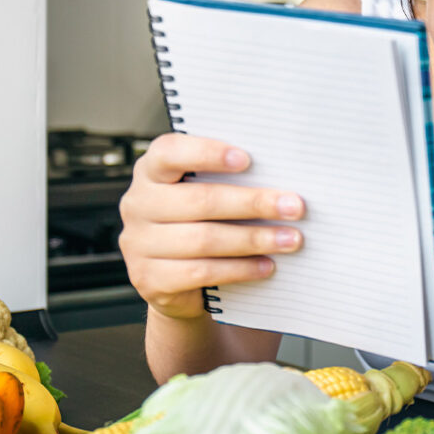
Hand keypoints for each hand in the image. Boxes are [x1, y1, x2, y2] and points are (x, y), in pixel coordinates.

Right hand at [118, 133, 305, 320]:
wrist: (178, 281)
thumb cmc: (202, 221)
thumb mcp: (206, 192)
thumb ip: (229, 178)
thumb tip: (282, 176)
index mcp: (151, 171)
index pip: (170, 152)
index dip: (207, 153)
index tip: (247, 159)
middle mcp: (138, 204)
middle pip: (200, 200)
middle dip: (254, 203)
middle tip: (294, 207)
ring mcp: (139, 244)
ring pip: (204, 240)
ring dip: (254, 239)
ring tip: (290, 239)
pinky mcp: (149, 279)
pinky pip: (201, 273)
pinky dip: (240, 269)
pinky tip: (266, 265)